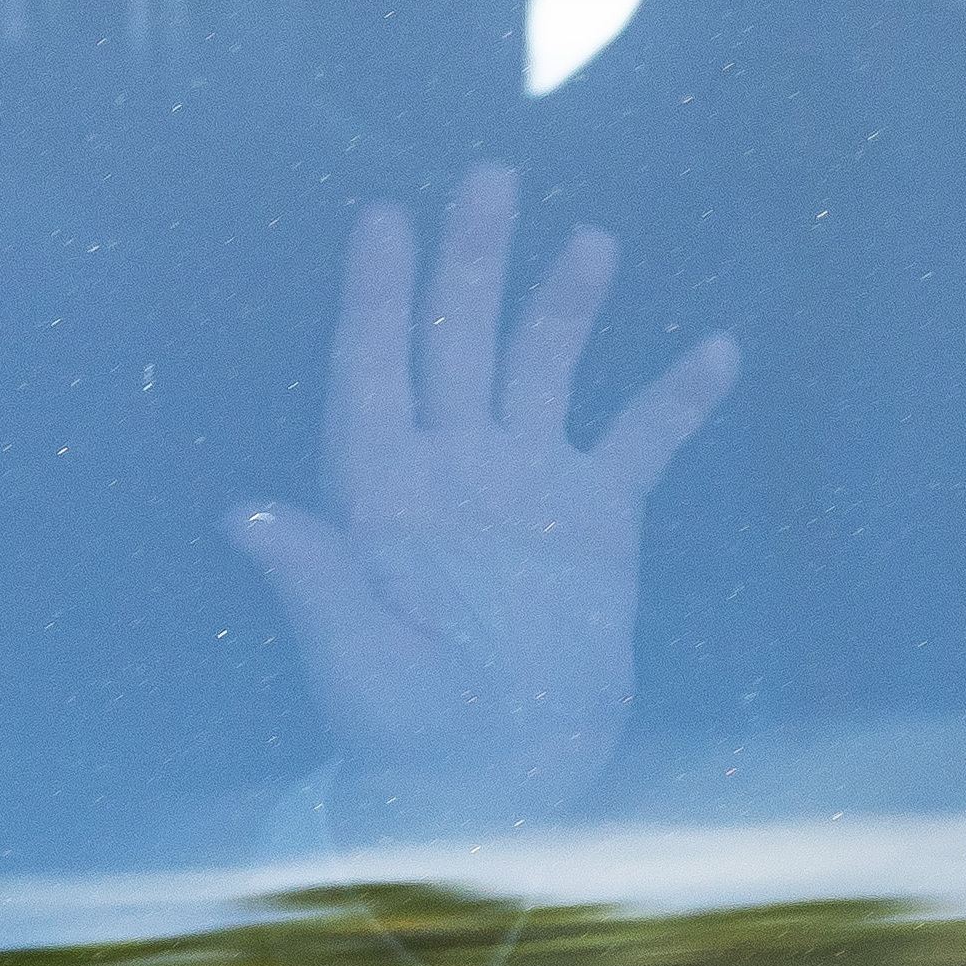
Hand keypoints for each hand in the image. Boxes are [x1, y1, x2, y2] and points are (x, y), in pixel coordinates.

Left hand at [228, 165, 738, 833]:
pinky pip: (640, 441)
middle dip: (473, 263)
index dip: (379, 295)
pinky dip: (675, 397)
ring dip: (565, 304)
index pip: (374, 369)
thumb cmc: (404, 735)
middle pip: (459, 343)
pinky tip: (717, 351)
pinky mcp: (596, 523)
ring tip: (593, 240)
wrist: (495, 787)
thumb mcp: (355, 662)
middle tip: (490, 177)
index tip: (384, 220)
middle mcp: (451, 470)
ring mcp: (526, 488)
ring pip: (545, 369)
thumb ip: (315, 581)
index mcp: (381, 492)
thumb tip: (247, 515)